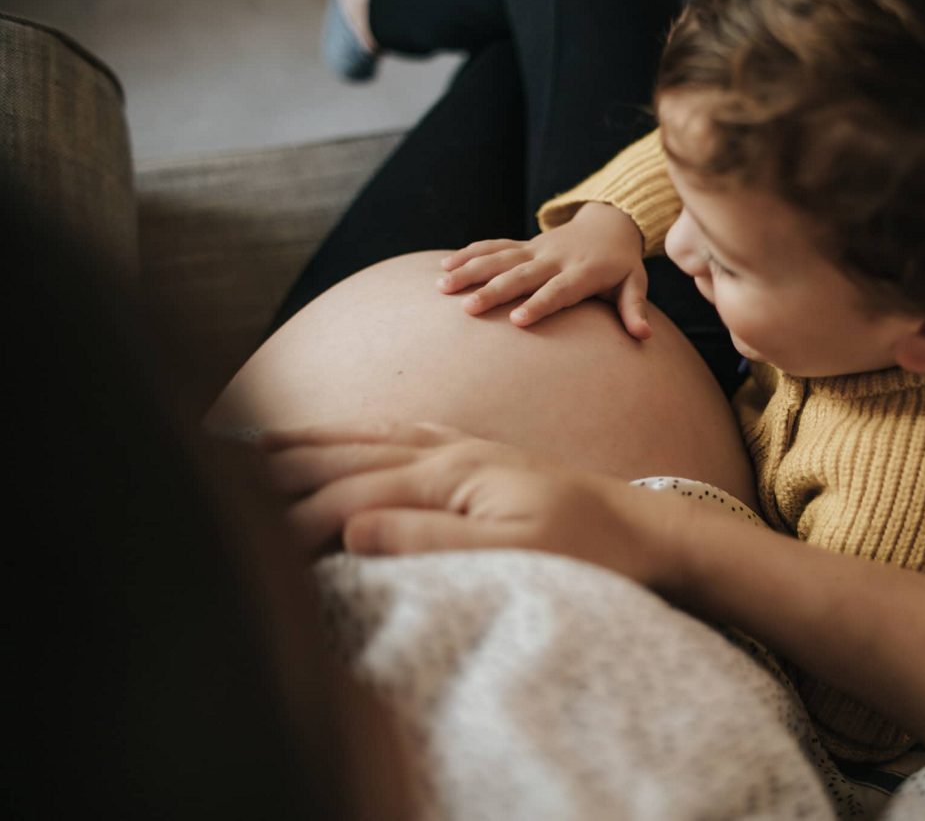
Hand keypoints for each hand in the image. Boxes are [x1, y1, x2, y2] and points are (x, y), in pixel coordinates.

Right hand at [260, 420, 675, 584]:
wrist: (644, 527)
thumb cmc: (585, 547)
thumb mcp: (512, 552)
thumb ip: (430, 540)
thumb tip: (350, 529)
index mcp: (451, 475)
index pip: (351, 493)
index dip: (295, 515)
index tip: (248, 536)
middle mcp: (451, 452)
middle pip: (349, 454)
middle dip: (283, 463)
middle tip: (220, 466)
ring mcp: (466, 450)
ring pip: (373, 437)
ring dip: (316, 439)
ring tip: (265, 439)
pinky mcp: (482, 458)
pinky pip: (410, 432)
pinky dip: (371, 432)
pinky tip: (362, 432)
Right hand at [437, 203, 651, 338]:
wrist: (609, 223)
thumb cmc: (622, 264)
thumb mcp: (635, 282)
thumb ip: (635, 308)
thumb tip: (644, 335)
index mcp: (582, 272)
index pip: (558, 290)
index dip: (539, 304)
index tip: (517, 320)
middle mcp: (554, 258)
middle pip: (521, 275)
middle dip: (494, 291)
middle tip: (468, 309)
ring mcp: (536, 249)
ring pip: (499, 258)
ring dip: (470, 270)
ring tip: (442, 286)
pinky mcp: (524, 245)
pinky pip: (493, 246)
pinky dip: (469, 253)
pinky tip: (443, 265)